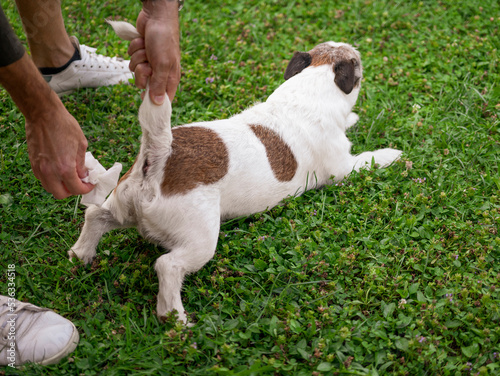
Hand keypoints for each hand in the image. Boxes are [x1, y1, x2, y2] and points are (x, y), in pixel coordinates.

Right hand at [0, 53, 93, 198]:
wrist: (43, 113)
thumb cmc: (64, 126)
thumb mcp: (81, 145)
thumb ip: (82, 164)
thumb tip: (83, 175)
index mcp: (65, 168)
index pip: (76, 189)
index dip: (86, 189)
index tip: (90, 184)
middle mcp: (50, 172)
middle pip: (61, 194)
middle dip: (72, 191)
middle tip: (79, 183)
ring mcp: (39, 168)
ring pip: (50, 188)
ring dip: (61, 187)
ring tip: (69, 177)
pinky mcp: (33, 163)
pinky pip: (42, 179)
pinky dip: (51, 179)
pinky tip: (59, 170)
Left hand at [128, 2, 179, 103]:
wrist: (156, 17)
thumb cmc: (164, 40)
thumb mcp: (163, 64)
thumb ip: (159, 84)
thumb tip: (158, 103)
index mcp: (170, 78)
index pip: (163, 99)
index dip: (154, 102)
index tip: (145, 103)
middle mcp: (160, 73)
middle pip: (143, 85)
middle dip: (142, 73)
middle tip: (147, 65)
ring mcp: (150, 63)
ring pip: (135, 70)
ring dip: (138, 57)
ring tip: (147, 49)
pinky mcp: (141, 54)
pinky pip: (131, 58)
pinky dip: (134, 49)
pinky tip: (143, 42)